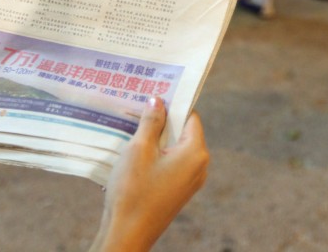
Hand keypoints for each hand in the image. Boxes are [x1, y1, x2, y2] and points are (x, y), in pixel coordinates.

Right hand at [95, 98, 208, 251]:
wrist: (128, 234)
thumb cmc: (133, 191)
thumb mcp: (139, 149)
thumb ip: (151, 122)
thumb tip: (157, 101)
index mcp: (195, 152)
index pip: (190, 116)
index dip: (173, 104)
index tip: (156, 93)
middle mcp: (199, 166)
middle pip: (184, 132)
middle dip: (163, 121)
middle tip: (142, 108)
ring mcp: (191, 181)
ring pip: (176, 149)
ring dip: (158, 139)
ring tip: (136, 129)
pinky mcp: (179, 192)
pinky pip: (172, 164)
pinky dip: (158, 156)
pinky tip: (138, 153)